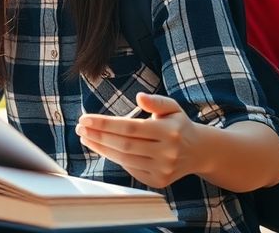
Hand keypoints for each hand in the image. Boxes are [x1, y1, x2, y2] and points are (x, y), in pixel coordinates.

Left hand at [75, 92, 203, 188]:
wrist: (198, 151)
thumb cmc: (177, 125)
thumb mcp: (172, 107)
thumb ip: (156, 101)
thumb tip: (139, 97)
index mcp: (169, 132)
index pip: (129, 128)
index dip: (104, 124)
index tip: (85, 119)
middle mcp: (167, 153)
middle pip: (124, 145)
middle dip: (98, 136)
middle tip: (80, 127)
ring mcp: (163, 169)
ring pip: (124, 159)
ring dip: (101, 148)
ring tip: (86, 137)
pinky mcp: (159, 181)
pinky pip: (130, 169)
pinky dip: (114, 158)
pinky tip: (102, 147)